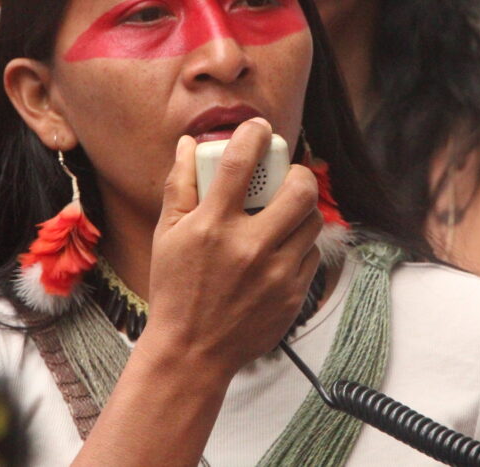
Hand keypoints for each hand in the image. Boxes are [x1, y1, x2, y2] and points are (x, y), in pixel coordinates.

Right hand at [143, 118, 321, 377]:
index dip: (253, 135)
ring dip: (302, 208)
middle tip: (287, 175)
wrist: (193, 352)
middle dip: (298, 173)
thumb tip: (191, 144)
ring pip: (312, 221)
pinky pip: (311, 254)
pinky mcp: (293, 294)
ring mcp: (275, 273)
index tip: (258, 128)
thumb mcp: (166, 234)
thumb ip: (180, 185)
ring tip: (284, 212)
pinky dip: (300, 244)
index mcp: (212, 227)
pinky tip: (281, 248)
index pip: (239, 163)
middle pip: (298, 190)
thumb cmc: (176, 289)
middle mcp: (248, 247)